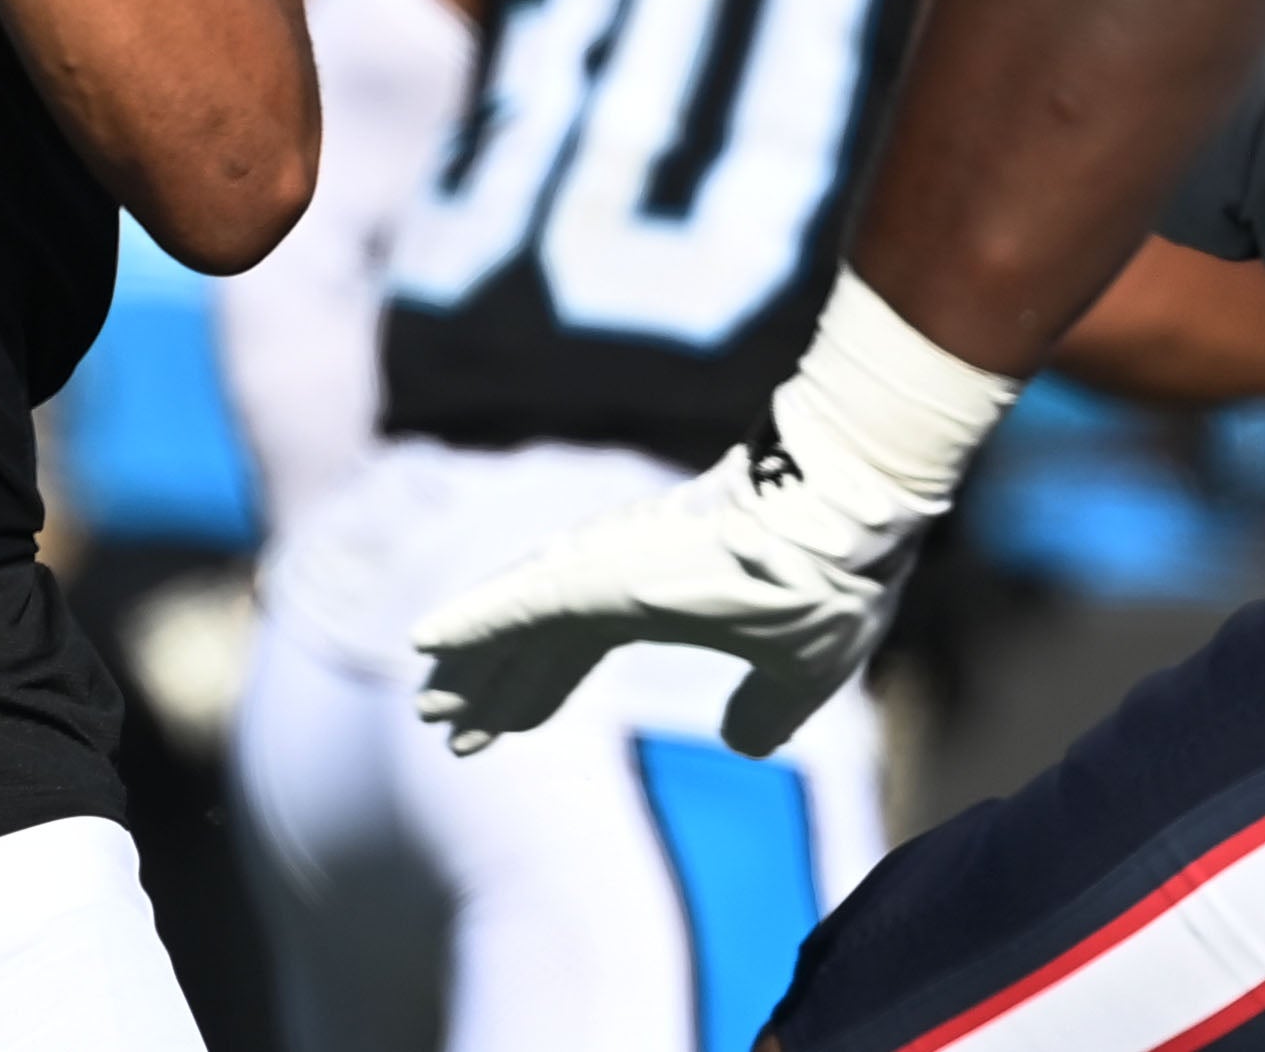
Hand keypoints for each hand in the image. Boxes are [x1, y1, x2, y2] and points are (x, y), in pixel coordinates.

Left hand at [412, 442, 909, 759]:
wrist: (843, 523)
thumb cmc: (826, 583)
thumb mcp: (797, 671)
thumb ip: (765, 709)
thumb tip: (743, 742)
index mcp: (657, 597)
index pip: (576, 652)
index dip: (538, 692)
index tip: (503, 732)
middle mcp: (616, 577)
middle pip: (534, 641)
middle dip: (492, 685)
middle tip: (442, 724)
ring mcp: (600, 568)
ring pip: (513, 624)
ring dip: (469, 664)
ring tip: (426, 703)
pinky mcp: (593, 568)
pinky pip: (513, 600)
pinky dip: (468, 621)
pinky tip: (422, 642)